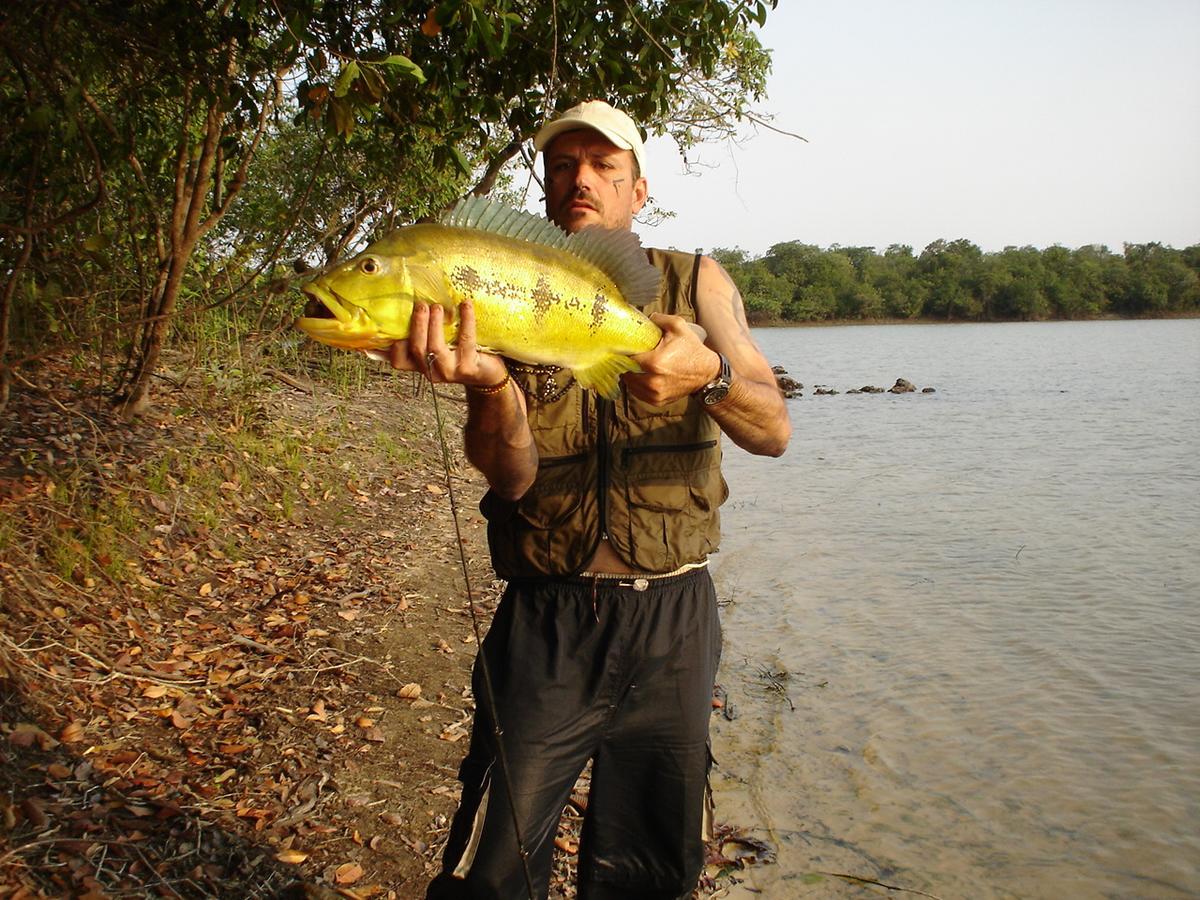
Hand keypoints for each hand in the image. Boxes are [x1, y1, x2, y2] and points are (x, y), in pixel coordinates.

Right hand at [385, 301, 506, 387]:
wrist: (488, 374)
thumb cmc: (460, 355)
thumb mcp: (440, 348)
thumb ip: (426, 334)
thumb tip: (415, 303)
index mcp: (421, 365)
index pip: (398, 360)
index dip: (393, 343)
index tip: (395, 320)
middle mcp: (432, 371)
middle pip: (417, 349)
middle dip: (418, 325)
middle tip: (422, 305)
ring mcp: (449, 371)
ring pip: (435, 348)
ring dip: (434, 324)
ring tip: (438, 307)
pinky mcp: (468, 368)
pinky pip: (465, 340)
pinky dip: (466, 320)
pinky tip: (466, 305)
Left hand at [624, 313, 720, 405]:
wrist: (706, 373)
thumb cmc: (692, 350)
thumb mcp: (678, 327)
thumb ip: (659, 319)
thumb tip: (645, 318)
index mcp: (654, 362)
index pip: (626, 357)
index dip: (624, 350)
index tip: (626, 346)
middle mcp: (653, 381)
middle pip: (626, 371)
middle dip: (628, 362)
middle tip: (634, 355)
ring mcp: (655, 393)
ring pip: (630, 384)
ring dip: (631, 375)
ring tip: (639, 366)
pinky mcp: (657, 401)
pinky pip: (638, 393)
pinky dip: (638, 385)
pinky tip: (644, 376)